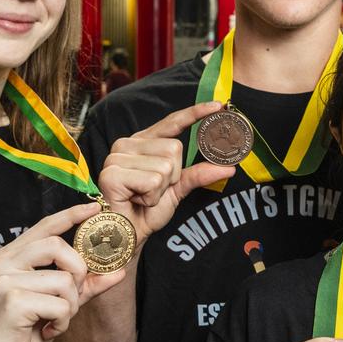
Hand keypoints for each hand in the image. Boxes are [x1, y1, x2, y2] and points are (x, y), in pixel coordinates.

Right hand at [0, 203, 125, 341]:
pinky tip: (46, 332)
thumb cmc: (19, 335)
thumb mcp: (54, 304)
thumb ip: (82, 286)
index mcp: (9, 258)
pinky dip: (61, 322)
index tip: (94, 207)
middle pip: (59, 246)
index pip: (45, 226)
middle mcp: (3, 263)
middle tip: (72, 296)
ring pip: (64, 280)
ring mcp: (4, 280)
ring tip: (54, 321)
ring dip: (70, 306)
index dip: (71, 214)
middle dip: (78, 272)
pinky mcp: (11, 301)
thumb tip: (118, 271)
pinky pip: (59, 304)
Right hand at [97, 102, 235, 241]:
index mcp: (142, 142)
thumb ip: (199, 174)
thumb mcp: (177, 189)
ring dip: (161, 189)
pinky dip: (150, 197)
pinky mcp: (112, 174)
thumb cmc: (146, 211)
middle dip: (171, 176)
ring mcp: (117, 157)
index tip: (218, 105)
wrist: (126, 236)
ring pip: (165, 166)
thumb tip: (230, 168)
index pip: (172, 122)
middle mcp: (127, 144)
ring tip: (143, 196)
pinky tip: (135, 200)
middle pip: (174, 148)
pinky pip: (152, 181)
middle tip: (152, 191)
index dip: (195, 113)